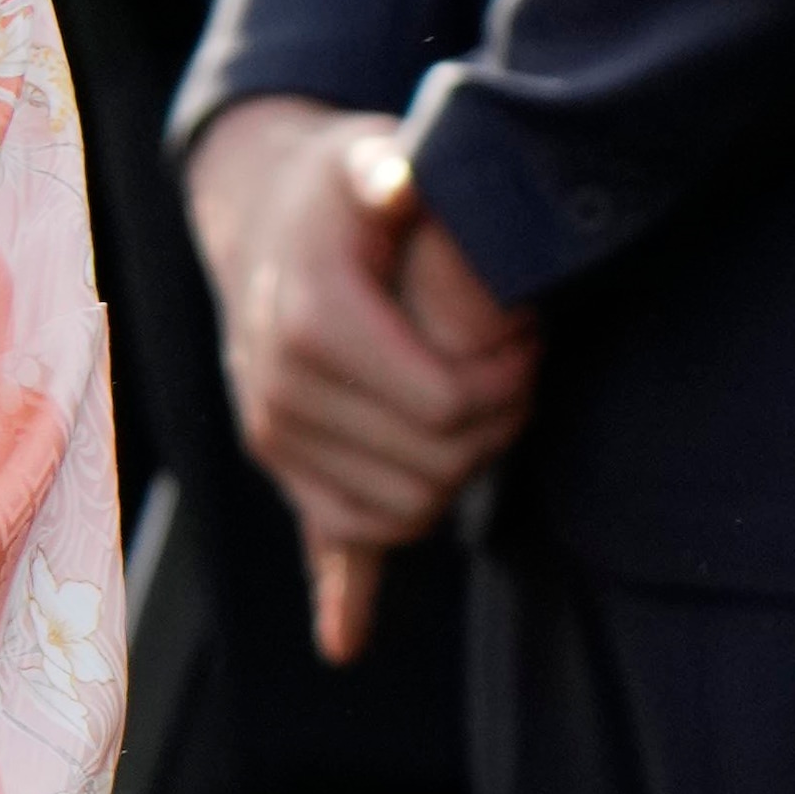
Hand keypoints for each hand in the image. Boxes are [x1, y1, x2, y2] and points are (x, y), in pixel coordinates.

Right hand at [187, 93, 535, 660]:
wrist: (264, 216)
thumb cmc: (339, 188)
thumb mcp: (366, 157)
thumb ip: (390, 175)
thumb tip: (399, 185)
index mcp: (312, 328)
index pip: (444, 406)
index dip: (508, 379)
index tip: (529, 335)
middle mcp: (280, 397)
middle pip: (434, 464)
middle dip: (499, 422)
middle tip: (525, 367)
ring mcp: (278, 445)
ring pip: (405, 512)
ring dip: (463, 473)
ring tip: (485, 403)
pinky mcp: (290, 474)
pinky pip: (326, 547)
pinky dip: (345, 592)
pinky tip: (348, 636)